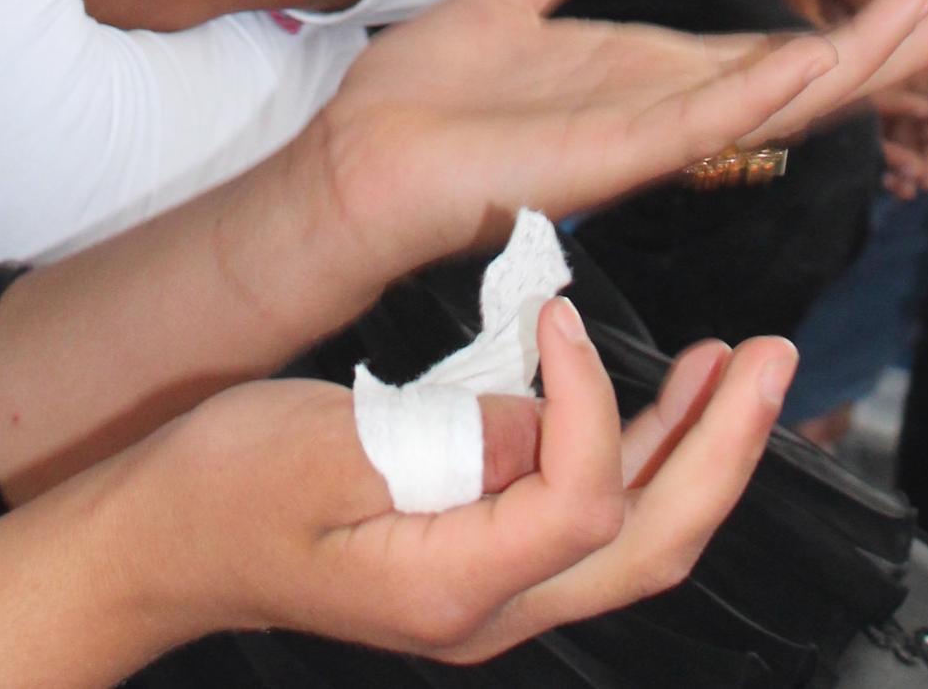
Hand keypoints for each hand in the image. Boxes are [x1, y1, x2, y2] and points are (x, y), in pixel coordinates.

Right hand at [151, 297, 798, 661]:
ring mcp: (490, 595)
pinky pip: (590, 521)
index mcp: (453, 587)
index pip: (581, 500)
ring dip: (700, 449)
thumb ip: (452, 436)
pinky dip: (638, 453)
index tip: (560, 315)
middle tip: (772, 356)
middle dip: (726, 448)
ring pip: (633, 537)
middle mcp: (490, 612)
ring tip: (743, 365)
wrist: (156, 543)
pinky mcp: (479, 559)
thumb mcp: (329, 444)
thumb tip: (548, 411)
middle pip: (649, 543)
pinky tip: (660, 396)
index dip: (593, 400)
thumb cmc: (221, 490)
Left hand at [296, 0, 927, 279]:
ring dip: (861, 56)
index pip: (778, 49)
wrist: (359, 160)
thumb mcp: (499, 5)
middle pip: (809, 74)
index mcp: (650, 76)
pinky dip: (764, 89)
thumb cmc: (422, 103)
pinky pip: (705, 118)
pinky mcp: (613, 153)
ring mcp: (649, 134)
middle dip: (898, 45)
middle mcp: (667, 109)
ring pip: (781, 93)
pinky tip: (817, 62)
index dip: (854, 29)